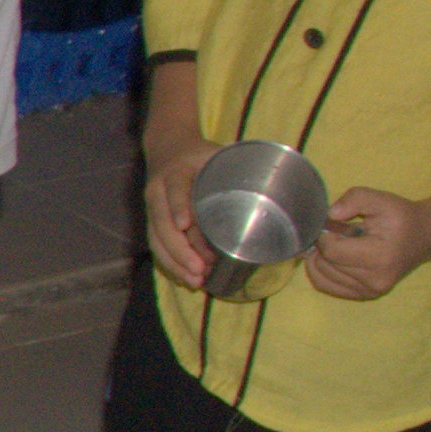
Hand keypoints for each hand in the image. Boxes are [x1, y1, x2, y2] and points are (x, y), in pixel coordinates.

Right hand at [142, 130, 223, 288]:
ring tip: (196, 281)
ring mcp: (154, 209)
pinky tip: (185, 279)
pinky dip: (170, 264)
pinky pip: (156, 246)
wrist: (169, 150)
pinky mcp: (154, 222)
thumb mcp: (217, 153)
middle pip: (162, 223)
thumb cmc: (200, 155)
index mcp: (176, 171)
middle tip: (200, 269)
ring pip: (157, 239)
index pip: (175, 188)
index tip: (185, 226)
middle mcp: (159, 191)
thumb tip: (277, 188)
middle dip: (180, 249)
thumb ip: (238, 167)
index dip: (179, 206)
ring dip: (175, 262)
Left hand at [306, 187, 427, 299]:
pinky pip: (327, 285)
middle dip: (322, 245)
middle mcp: (375, 280)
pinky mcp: (364, 295)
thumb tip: (330, 215)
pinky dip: (321, 270)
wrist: (424, 237)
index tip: (331, 224)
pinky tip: (330, 256)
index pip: (332, 251)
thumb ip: (354, 199)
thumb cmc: (401, 217)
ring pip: (322, 276)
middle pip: (325, 264)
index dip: (324, 235)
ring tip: (337, 243)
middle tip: (335, 232)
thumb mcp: (381, 199)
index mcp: (380, 257)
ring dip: (321, 258)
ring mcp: (369, 291)